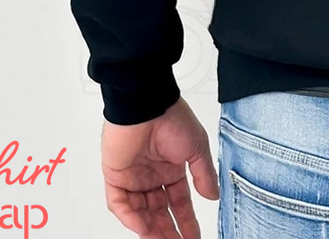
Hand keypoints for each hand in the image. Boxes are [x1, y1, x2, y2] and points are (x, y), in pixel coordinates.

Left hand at [102, 97, 218, 238]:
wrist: (147, 104)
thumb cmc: (172, 118)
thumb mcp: (196, 147)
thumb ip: (203, 174)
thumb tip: (213, 196)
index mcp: (172, 168)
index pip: (179, 201)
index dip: (186, 221)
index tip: (193, 237)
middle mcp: (152, 175)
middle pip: (160, 212)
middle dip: (169, 231)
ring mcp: (133, 177)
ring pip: (140, 212)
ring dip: (150, 229)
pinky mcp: (115, 176)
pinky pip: (120, 204)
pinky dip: (131, 218)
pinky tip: (143, 228)